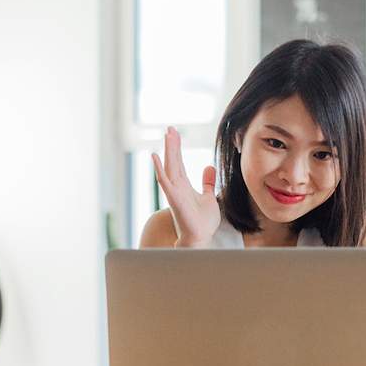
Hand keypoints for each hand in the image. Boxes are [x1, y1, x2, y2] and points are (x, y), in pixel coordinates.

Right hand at [152, 126, 220, 247]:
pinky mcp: (174, 198)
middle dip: (172, 144)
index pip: (179, 162)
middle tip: (170, 128)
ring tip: (168, 135)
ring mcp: (174, 192)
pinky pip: (165, 181)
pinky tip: (155, 156)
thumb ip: (207, 182)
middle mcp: (176, 186)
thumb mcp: (209, 197)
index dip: (176, 147)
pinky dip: (159, 169)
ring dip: (168, 151)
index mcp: (183, 185)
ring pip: (170, 167)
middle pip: (173, 161)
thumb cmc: (203, 221)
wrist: (201, 237)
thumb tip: (209, 167)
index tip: (174, 133)